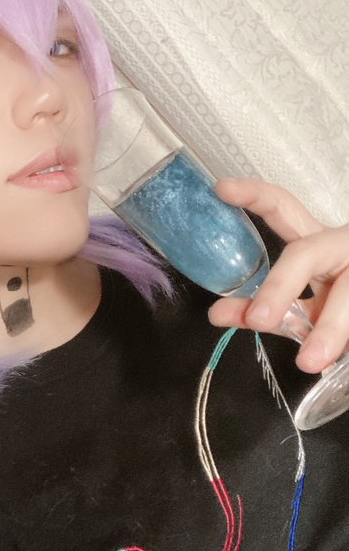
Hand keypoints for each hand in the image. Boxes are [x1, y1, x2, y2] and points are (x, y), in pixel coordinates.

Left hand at [206, 178, 348, 373]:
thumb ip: (267, 310)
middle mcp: (343, 245)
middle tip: (258, 319)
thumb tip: (216, 313)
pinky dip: (348, 340)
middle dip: (280, 284)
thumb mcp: (310, 307)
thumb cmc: (345, 306)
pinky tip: (342, 356)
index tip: (221, 188)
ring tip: (310, 362)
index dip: (255, 196)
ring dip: (330, 328)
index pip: (284, 210)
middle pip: (307, 252)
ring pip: (346, 293)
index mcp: (320, 244)